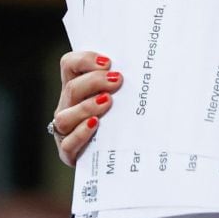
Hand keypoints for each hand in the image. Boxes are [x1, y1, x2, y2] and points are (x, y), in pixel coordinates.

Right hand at [53, 51, 121, 166]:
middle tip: (117, 80)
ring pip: (65, 116)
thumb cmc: (125, 120)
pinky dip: (81, 133)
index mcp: (78, 88)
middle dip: (94, 81)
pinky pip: (68, 144)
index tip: (108, 62)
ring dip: (86, 107)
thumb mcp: (123, 98)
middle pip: (71, 88)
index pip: (69, 65)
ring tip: (107, 102)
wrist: (120, 157)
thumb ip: (127, 82)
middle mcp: (67, 106)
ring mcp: (66, 130)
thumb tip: (153, 66)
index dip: (84, 60)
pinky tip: (95, 125)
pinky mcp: (68, 152)